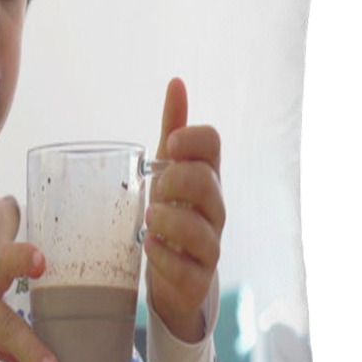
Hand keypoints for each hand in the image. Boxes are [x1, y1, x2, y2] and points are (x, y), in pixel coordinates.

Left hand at [145, 78, 225, 342]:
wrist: (177, 279)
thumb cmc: (172, 215)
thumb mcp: (166, 172)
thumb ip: (172, 130)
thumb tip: (177, 82)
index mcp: (204, 177)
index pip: (212, 144)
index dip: (190, 139)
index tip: (166, 146)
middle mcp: (212, 209)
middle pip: (207, 183)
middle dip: (177, 180)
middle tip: (155, 189)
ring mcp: (208, 246)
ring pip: (201, 230)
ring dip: (170, 221)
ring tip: (148, 220)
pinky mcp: (197, 279)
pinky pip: (189, 269)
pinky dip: (165, 257)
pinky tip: (149, 247)